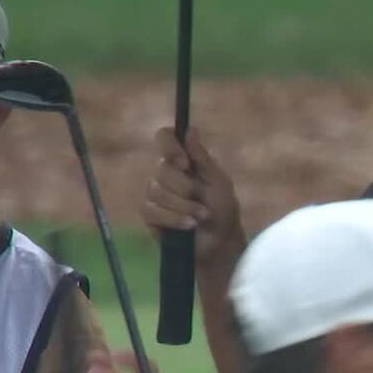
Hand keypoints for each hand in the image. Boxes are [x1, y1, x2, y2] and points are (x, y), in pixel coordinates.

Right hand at [139, 126, 244, 266]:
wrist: (219, 243)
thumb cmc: (222, 209)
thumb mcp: (218, 182)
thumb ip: (202, 158)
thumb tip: (190, 130)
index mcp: (183, 159)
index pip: (164, 137)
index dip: (170, 146)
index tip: (184, 163)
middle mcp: (165, 173)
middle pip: (161, 168)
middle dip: (185, 187)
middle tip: (202, 200)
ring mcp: (155, 194)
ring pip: (156, 191)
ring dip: (183, 206)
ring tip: (201, 216)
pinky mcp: (150, 215)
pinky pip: (152, 210)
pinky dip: (173, 218)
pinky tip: (189, 226)